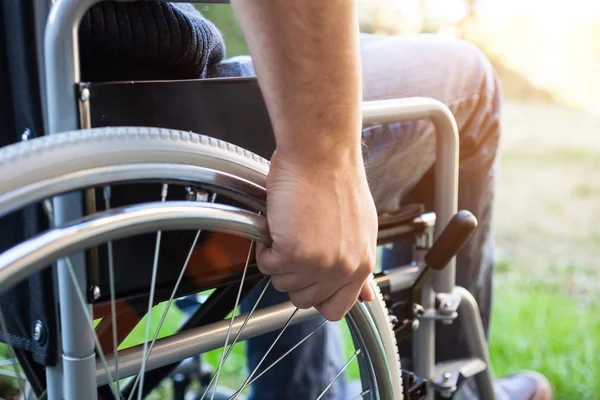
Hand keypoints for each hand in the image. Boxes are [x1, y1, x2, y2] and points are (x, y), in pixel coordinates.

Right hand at [256, 150, 376, 320]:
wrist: (321, 153)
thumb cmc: (336, 179)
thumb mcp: (361, 228)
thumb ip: (359, 264)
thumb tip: (368, 296)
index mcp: (362, 263)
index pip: (337, 308)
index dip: (317, 296)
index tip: (308, 281)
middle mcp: (343, 268)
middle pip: (304, 299)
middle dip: (293, 275)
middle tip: (295, 245)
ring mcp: (319, 263)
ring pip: (282, 282)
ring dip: (278, 258)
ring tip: (289, 229)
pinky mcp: (294, 253)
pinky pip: (267, 265)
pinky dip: (265, 246)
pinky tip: (278, 224)